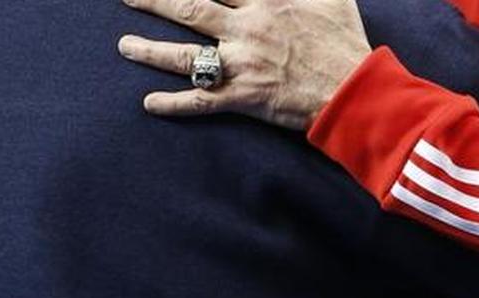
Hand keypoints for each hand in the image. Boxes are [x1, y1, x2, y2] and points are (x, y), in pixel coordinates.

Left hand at [118, 0, 371, 129]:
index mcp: (267, 0)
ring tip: (124, 46)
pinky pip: (201, 102)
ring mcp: (242, 64)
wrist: (354, 91)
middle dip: (155, 0)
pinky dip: (173, 105)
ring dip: (151, 51)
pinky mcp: (244, 97)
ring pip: (186, 56)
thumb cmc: (345, 42)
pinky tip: (149, 105)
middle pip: (190, 9)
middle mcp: (247, 28)